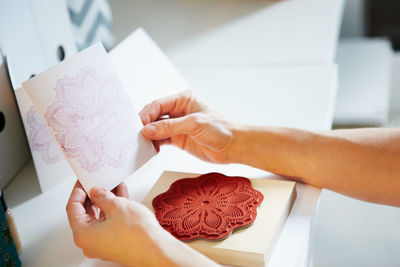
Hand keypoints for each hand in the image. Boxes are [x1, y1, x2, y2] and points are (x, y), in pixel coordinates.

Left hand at [66, 181, 218, 265]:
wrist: (157, 250)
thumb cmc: (137, 235)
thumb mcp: (116, 206)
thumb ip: (102, 196)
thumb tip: (96, 191)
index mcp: (83, 235)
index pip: (73, 208)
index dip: (78, 191)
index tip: (83, 182)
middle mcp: (90, 242)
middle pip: (86, 213)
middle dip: (94, 195)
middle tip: (98, 182)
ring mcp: (103, 244)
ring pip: (100, 218)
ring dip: (107, 201)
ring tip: (114, 186)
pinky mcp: (115, 243)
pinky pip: (110, 223)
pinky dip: (114, 210)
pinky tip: (122, 197)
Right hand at [140, 90, 235, 162]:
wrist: (233, 146)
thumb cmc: (221, 129)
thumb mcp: (194, 124)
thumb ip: (170, 127)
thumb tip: (148, 129)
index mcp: (183, 99)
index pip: (159, 104)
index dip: (147, 114)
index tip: (139, 125)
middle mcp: (179, 110)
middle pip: (155, 115)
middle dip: (145, 124)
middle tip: (136, 135)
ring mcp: (178, 125)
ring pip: (156, 128)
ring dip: (149, 135)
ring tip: (141, 143)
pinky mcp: (178, 138)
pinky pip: (161, 139)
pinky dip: (155, 144)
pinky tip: (151, 148)